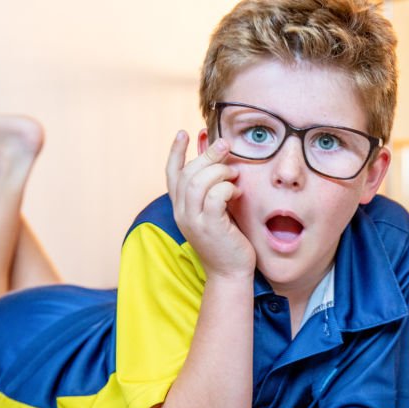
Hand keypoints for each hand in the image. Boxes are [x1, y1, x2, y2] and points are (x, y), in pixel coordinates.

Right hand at [165, 131, 254, 277]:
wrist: (230, 274)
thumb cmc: (228, 242)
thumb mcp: (217, 212)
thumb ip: (214, 190)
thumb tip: (220, 162)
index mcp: (181, 208)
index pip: (171, 174)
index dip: (175, 151)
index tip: (184, 132)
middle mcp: (182, 213)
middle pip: (187, 173)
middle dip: (207, 154)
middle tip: (225, 145)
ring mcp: (194, 221)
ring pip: (199, 182)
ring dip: (219, 171)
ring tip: (234, 174)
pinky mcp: (210, 227)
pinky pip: (215, 197)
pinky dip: (227, 188)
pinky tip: (237, 192)